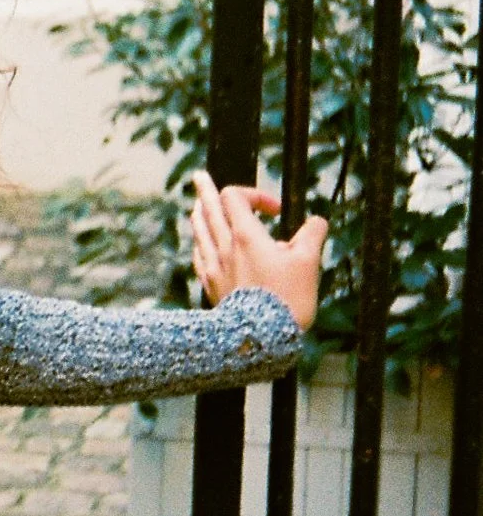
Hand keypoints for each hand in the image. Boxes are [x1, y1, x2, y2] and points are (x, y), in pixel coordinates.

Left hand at [189, 170, 327, 332]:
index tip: (276, 211)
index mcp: (246, 236)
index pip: (236, 197)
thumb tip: (317, 222)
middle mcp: (224, 247)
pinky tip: (201, 244)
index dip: (254, 194)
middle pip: (209, 209)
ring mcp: (214, 267)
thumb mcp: (308, 263)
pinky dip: (201, 243)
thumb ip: (312, 235)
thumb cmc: (286, 300)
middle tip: (200, 176)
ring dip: (201, 214)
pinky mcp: (210, 286)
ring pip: (200, 231)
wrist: (260, 339)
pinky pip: (199, 256)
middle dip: (207, 190)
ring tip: (199, 204)